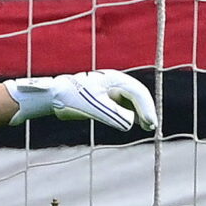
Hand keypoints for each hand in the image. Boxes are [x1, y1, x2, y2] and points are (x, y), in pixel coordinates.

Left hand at [4, 70, 158, 133]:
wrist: (54, 97)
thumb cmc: (71, 98)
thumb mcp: (93, 108)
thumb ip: (112, 115)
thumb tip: (131, 124)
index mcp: (113, 79)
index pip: (137, 92)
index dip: (146, 108)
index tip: (150, 123)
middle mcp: (115, 82)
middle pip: (138, 95)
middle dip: (146, 110)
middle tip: (152, 127)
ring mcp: (111, 89)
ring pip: (132, 100)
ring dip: (141, 113)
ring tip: (147, 127)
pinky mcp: (106, 98)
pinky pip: (124, 105)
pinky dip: (131, 114)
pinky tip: (136, 124)